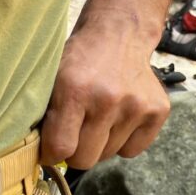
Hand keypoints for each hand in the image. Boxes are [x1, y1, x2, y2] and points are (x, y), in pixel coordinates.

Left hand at [40, 21, 169, 169]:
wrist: (118, 35)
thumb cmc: (77, 64)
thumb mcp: (50, 83)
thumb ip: (43, 118)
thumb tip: (37, 157)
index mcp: (75, 91)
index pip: (61, 148)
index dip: (52, 154)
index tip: (52, 148)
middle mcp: (108, 99)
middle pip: (84, 159)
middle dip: (75, 152)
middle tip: (74, 132)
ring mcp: (137, 105)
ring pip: (107, 155)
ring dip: (99, 145)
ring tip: (97, 119)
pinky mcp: (158, 110)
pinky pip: (131, 151)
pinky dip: (122, 143)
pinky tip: (117, 120)